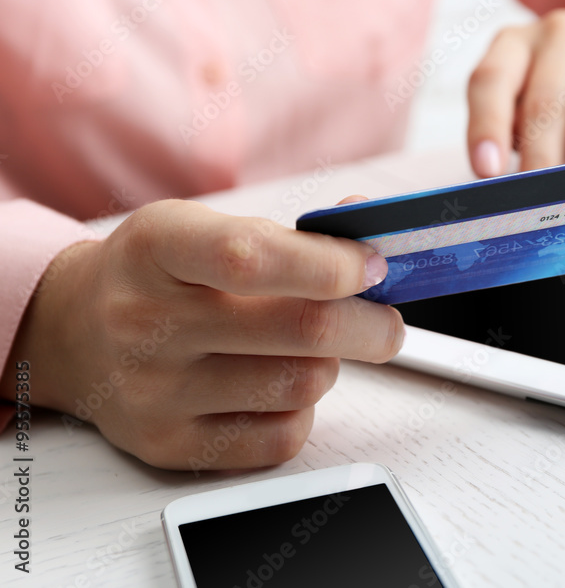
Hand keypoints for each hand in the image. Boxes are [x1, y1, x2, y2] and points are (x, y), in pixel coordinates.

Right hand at [1, 199, 402, 470]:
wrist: (71, 333)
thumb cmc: (153, 276)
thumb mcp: (201, 227)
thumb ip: (288, 236)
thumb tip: (369, 242)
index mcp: (157, 249)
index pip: (251, 257)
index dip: (330, 264)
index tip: (373, 266)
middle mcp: (146, 321)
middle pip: (302, 330)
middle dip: (370, 325)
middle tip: (387, 322)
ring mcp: (154, 391)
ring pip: (302, 385)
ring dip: (330, 365)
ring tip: (312, 349)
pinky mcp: (169, 444)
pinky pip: (280, 437)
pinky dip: (301, 410)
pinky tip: (279, 386)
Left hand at [467, 11, 564, 192]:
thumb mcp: (530, 102)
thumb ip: (516, 138)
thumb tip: (512, 200)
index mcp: (515, 45)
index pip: (491, 81)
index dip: (486, 127)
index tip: (487, 173)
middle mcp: (560, 34)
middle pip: (546, 96)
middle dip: (541, 155)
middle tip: (541, 203)